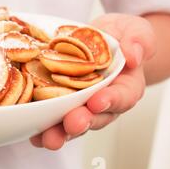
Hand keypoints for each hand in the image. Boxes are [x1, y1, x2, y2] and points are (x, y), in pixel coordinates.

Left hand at [30, 13, 155, 149]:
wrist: (97, 38)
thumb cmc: (118, 36)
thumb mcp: (133, 30)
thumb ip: (137, 40)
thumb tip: (133, 55)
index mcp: (125, 86)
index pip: (122, 97)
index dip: (111, 101)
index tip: (98, 101)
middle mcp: (103, 102)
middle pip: (95, 118)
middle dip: (82, 121)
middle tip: (72, 123)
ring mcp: (81, 106)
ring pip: (72, 125)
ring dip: (60, 133)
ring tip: (48, 138)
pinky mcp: (60, 104)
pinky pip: (52, 120)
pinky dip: (42, 129)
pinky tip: (32, 133)